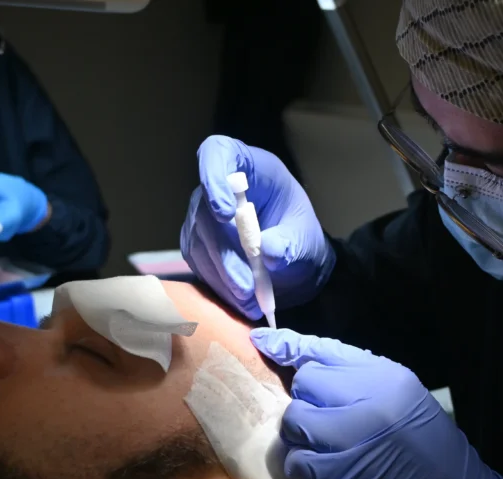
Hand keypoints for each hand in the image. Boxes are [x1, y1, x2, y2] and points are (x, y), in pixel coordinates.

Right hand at [181, 135, 335, 319]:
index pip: (217, 153)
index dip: (213, 178)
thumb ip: (291, 243)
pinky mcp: (197, 244)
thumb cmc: (299, 235)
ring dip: (221, 275)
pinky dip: (217, 284)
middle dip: (224, 252)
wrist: (293, 260)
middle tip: (246, 285)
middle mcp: (217, 187)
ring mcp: (202, 216)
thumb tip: (268, 252)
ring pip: (198, 242)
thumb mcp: (306, 238)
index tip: (226, 213)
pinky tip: (239, 299)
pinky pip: (198, 263)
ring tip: (248, 300)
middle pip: (203, 210)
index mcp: (248, 167)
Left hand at [250, 328, 502, 478]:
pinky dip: (304, 468)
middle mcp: (366, 401)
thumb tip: (305, 366)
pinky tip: (328, 474)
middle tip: (327, 424)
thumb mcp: (406, 400)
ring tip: (327, 450)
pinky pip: (295, 460)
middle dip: (307, 402)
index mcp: (386, 377)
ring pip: (293, 421)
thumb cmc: (431, 453)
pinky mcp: (335, 477)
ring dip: (302, 436)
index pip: (324, 351)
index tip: (262, 341)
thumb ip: (360, 381)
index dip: (288, 345)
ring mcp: (348, 439)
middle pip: (304, 384)